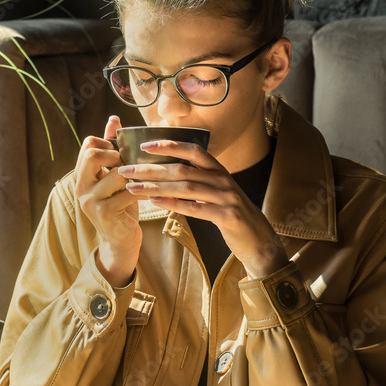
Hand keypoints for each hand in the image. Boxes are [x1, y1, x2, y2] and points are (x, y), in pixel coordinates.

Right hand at [73, 115, 141, 285]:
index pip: (88, 144)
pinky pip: (129, 192)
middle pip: (94, 155)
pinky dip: (145, 190)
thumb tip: (114, 118)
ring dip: (136, 173)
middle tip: (131, 163)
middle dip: (117, 155)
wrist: (120, 240)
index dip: (108, 142)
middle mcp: (81, 187)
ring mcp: (91, 202)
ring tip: (149, 176)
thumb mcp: (112, 177)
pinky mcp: (106, 213)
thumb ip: (111, 149)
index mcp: (81, 175)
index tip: (122, 150)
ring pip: (116, 174)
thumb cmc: (119, 204)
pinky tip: (154, 190)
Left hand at [117, 140, 286, 278]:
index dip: (169, 145)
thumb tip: (169, 171)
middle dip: (151, 168)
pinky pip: (195, 208)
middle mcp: (223, 180)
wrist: (259, 240)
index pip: (193, 150)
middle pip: (182, 169)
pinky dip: (173, 204)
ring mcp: (227, 197)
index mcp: (220, 171)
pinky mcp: (228, 216)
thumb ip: (199, 181)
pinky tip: (154, 202)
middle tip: (126, 169)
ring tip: (133, 187)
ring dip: (156, 186)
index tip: (144, 145)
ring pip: (186, 187)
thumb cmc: (232, 215)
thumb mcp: (217, 193)